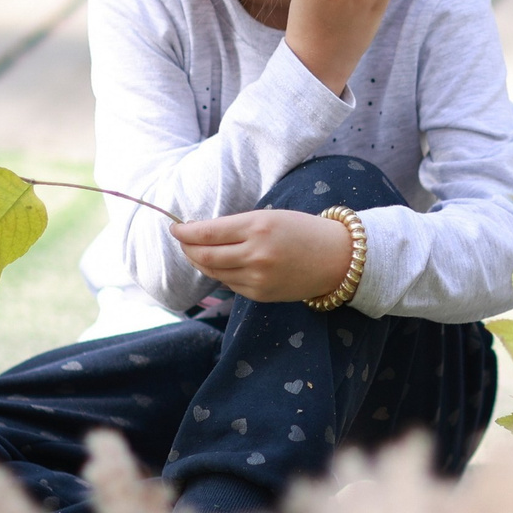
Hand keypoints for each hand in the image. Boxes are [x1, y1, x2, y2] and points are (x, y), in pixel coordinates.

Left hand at [172, 209, 353, 302]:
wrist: (338, 259)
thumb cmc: (303, 231)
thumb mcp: (270, 217)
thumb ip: (237, 226)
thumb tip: (201, 234)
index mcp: (258, 227)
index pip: (207, 232)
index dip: (185, 232)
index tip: (175, 228)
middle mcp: (255, 254)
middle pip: (204, 255)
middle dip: (187, 248)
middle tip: (181, 241)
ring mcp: (258, 278)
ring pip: (214, 272)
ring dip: (200, 262)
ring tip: (196, 252)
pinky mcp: (261, 294)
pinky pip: (230, 284)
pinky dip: (220, 274)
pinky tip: (221, 265)